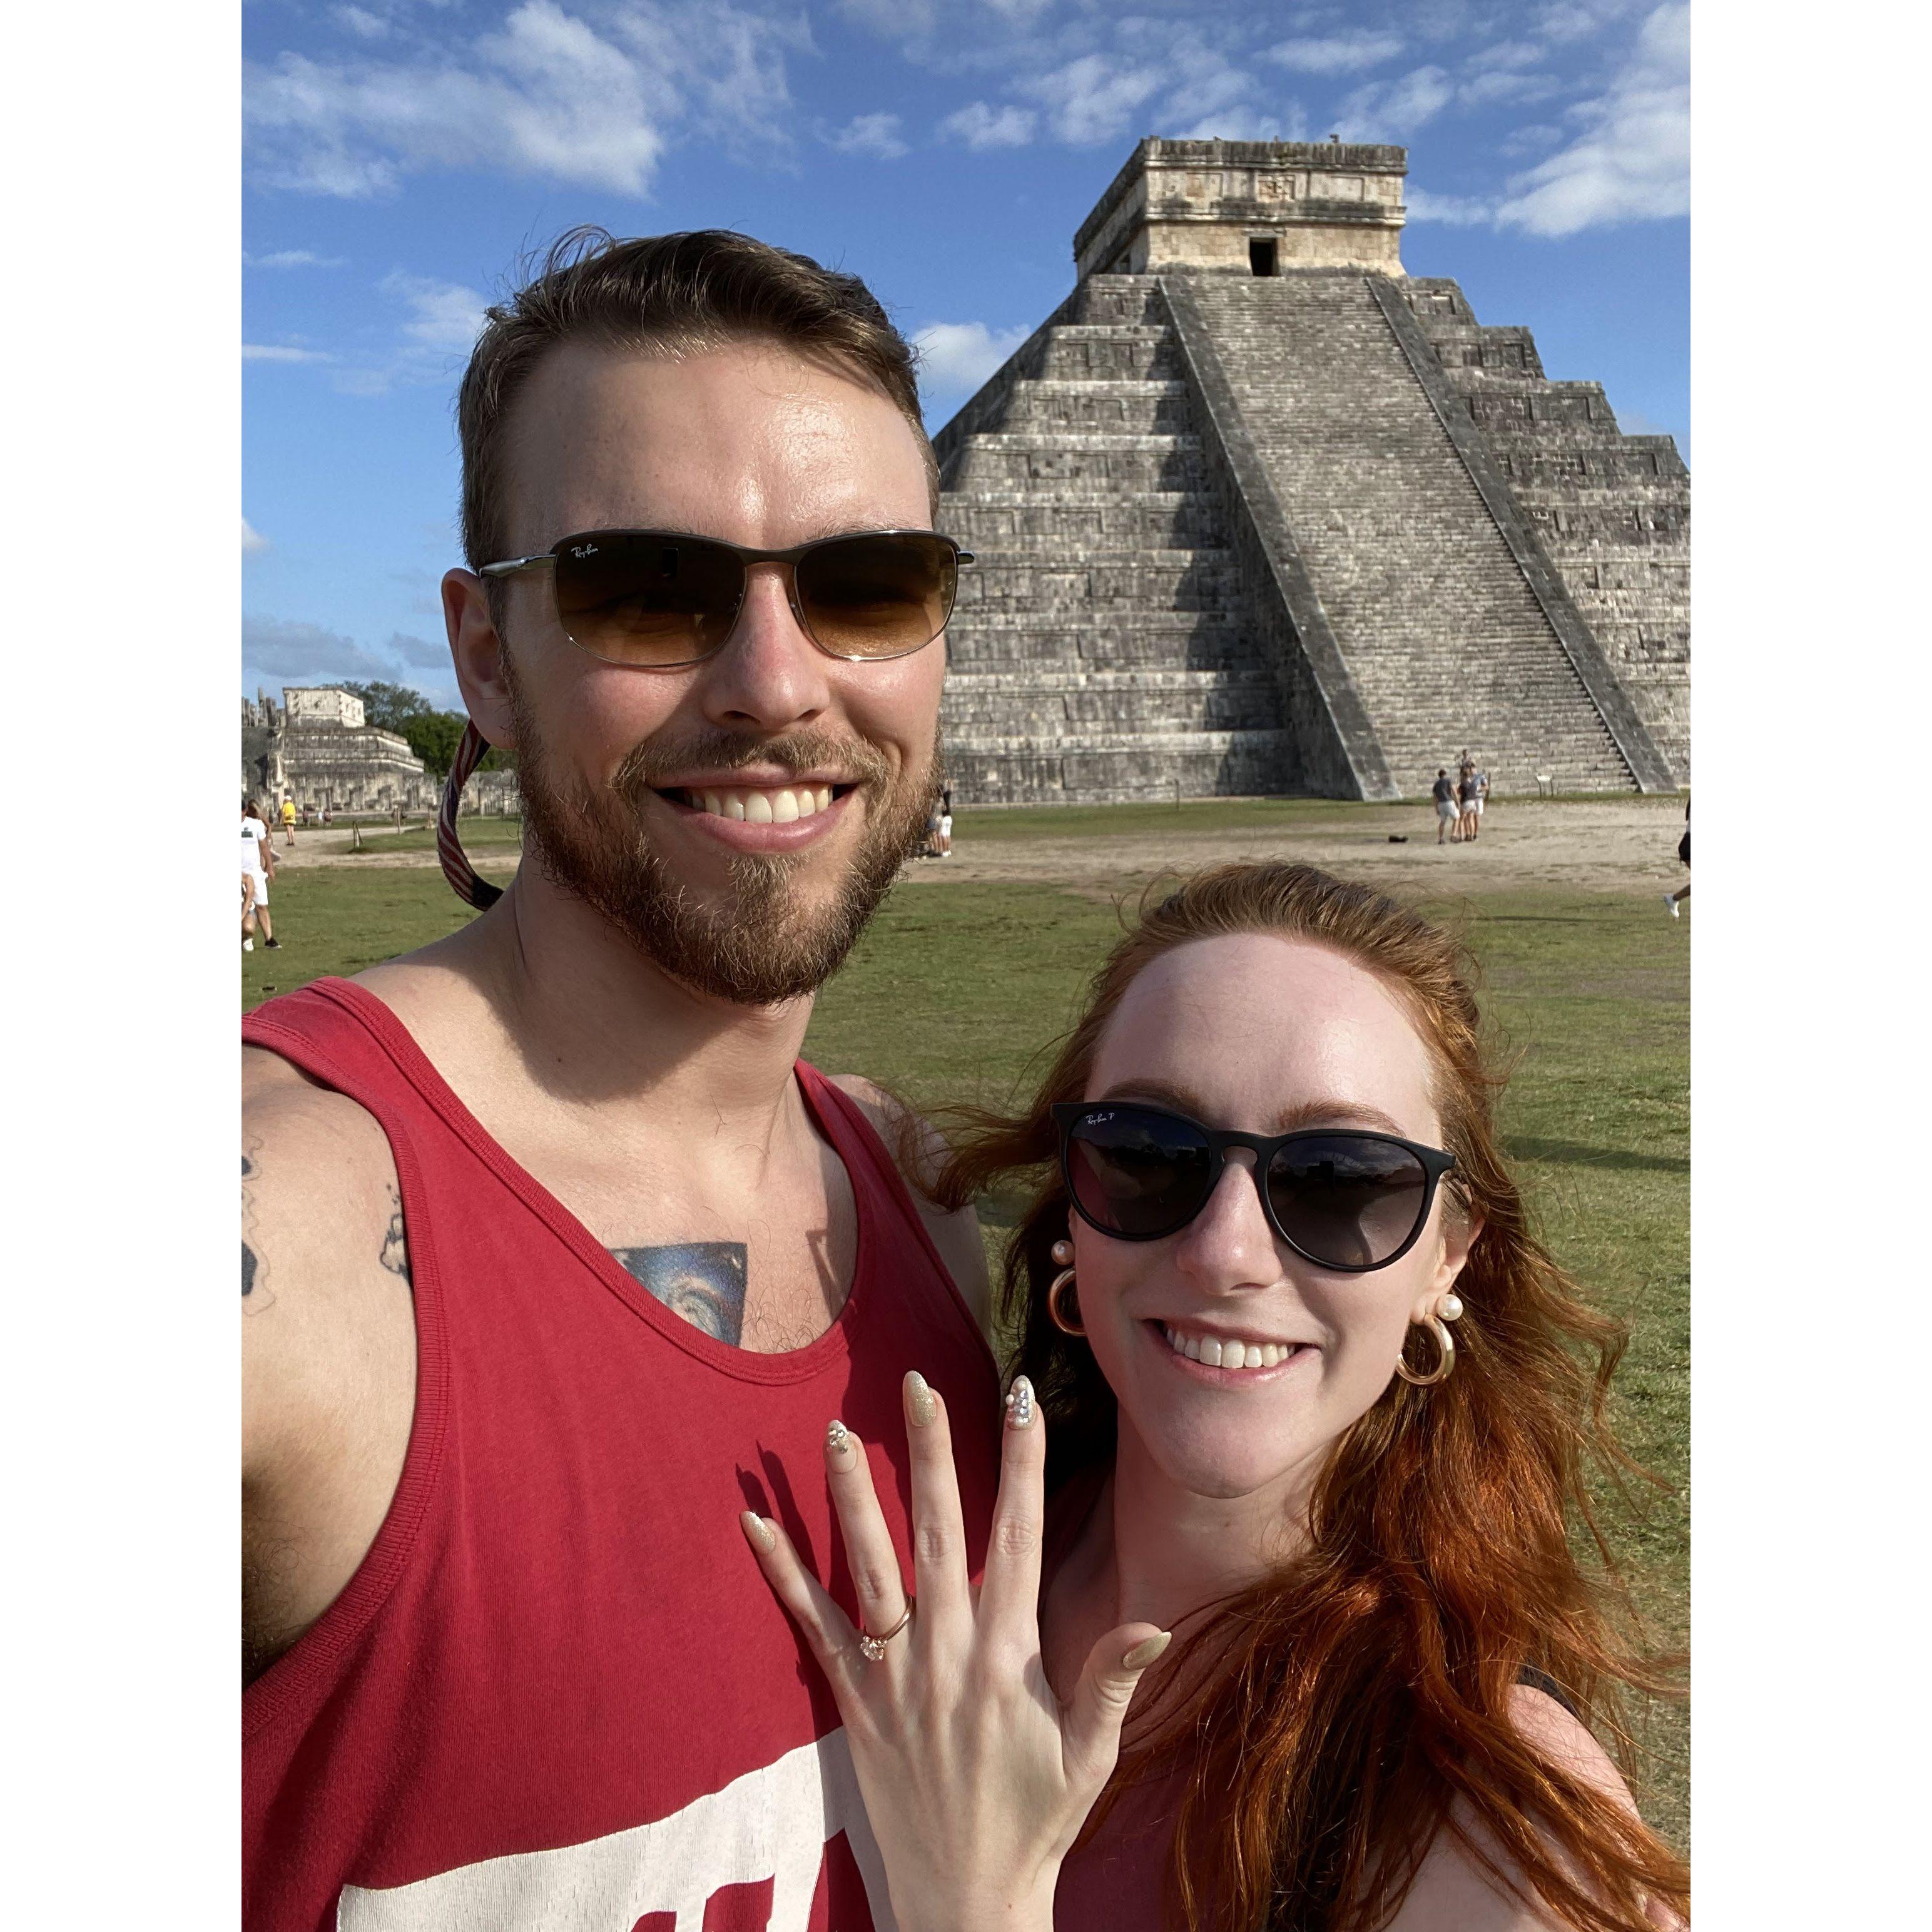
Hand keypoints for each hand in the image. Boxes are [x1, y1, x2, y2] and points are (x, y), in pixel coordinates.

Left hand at [741, 1371, 1168, 1931]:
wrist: (966, 1899)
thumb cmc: (1036, 1822)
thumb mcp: (1090, 1755)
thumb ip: (1112, 1679)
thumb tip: (1155, 1621)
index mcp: (1010, 1658)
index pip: (1018, 1538)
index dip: (1022, 1464)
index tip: (1020, 1399)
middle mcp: (948, 1655)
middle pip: (938, 1533)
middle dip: (930, 1452)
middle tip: (917, 1384)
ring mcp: (895, 1676)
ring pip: (869, 1568)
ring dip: (850, 1496)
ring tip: (836, 1430)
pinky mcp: (853, 1701)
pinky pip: (812, 1626)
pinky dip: (781, 1572)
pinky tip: (753, 1521)